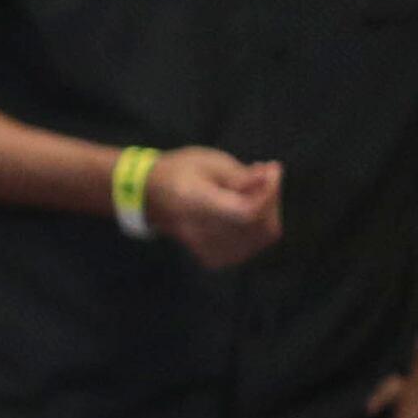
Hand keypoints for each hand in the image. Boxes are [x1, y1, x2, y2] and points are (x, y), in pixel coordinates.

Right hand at [146, 147, 285, 272]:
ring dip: (268, 214)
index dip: (268, 192)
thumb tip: (270, 179)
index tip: (271, 169)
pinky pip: (248, 247)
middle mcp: (200, 231)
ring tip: (256, 192)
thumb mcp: (208, 161)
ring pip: (260, 238)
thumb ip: (240, 174)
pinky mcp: (210, 256)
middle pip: (259, 227)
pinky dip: (256, 230)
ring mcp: (205, 248)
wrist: (146, 193)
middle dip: (271, 200)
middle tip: (263, 177)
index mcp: (195, 203)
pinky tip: (248, 214)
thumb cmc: (177, 171)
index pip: (247, 212)